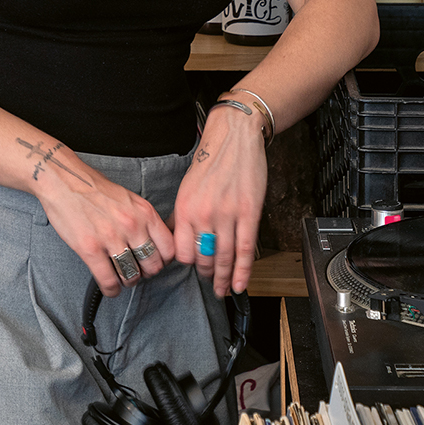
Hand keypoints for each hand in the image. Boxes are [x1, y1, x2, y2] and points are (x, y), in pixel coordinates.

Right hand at [30, 142, 175, 296]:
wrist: (65, 182)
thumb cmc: (96, 189)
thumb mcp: (130, 199)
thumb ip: (144, 219)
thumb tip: (155, 240)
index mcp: (144, 212)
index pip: (168, 247)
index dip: (164, 260)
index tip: (157, 262)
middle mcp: (132, 225)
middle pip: (153, 265)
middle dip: (147, 273)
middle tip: (140, 271)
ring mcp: (111, 238)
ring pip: (132, 275)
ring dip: (129, 281)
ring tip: (124, 278)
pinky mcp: (90, 249)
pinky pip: (108, 280)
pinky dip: (111, 289)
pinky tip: (110, 287)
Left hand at [172, 104, 267, 296]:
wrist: (235, 136)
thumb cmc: (212, 159)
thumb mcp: (187, 187)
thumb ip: (181, 215)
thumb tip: (174, 238)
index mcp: (185, 208)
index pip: (182, 252)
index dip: (189, 265)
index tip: (194, 268)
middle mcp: (204, 214)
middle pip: (203, 258)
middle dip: (207, 274)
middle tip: (210, 281)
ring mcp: (227, 214)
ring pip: (224, 258)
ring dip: (223, 278)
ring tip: (223, 288)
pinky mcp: (249, 212)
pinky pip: (245, 249)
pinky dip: (242, 271)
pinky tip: (239, 284)